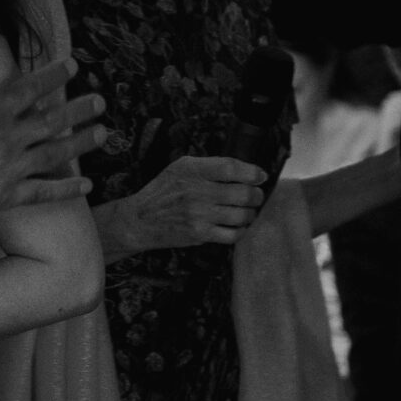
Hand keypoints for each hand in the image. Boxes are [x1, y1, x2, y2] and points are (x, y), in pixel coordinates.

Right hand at [0, 46, 104, 229]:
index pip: (30, 88)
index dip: (54, 75)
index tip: (72, 66)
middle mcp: (8, 139)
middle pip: (53, 120)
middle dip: (79, 109)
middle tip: (100, 102)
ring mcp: (11, 170)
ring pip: (55, 153)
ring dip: (82, 142)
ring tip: (103, 134)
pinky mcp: (7, 197)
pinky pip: (44, 193)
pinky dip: (66, 189)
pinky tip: (86, 186)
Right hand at [97, 155, 266, 255]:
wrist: (140, 220)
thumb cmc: (163, 191)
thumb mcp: (180, 168)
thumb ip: (208, 166)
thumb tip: (243, 170)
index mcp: (193, 170)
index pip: (231, 167)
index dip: (251, 172)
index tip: (260, 176)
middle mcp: (197, 191)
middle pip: (243, 193)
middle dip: (256, 196)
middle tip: (256, 196)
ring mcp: (199, 214)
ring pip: (242, 215)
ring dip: (251, 214)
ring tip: (248, 212)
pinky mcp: (200, 234)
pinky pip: (233, 234)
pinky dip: (241, 230)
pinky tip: (238, 226)